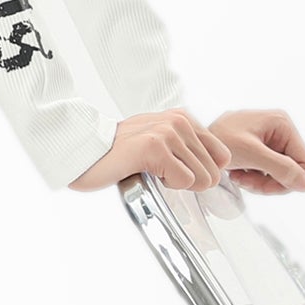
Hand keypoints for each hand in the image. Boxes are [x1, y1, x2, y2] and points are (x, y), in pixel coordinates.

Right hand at [67, 107, 232, 192]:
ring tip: (149, 171)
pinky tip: (145, 173)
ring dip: (175, 183)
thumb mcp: (158, 143)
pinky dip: (166, 186)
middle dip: (190, 181)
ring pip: (202, 177)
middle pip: (214, 170)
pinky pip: (184, 181)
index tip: (177, 172)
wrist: (82, 153)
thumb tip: (214, 174)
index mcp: (183, 118)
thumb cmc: (116, 154)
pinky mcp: (155, 148)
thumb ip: (185, 150)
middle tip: (160, 174)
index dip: (203, 173)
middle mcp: (179, 121)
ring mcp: (168, 132)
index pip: (222, 155)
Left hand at [206, 107, 304, 194]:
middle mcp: (279, 129)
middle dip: (269, 180)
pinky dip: (252, 176)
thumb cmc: (218, 140)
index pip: (304, 163)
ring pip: (278, 173)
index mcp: (283, 124)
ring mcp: (269, 139)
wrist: (193, 140)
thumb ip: (280, 169)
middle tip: (247, 182)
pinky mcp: (258, 148)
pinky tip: (237, 172)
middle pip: (291, 169)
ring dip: (259, 180)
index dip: (288, 180)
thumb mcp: (251, 155)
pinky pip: (266, 171)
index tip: (263, 185)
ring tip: (239, 175)